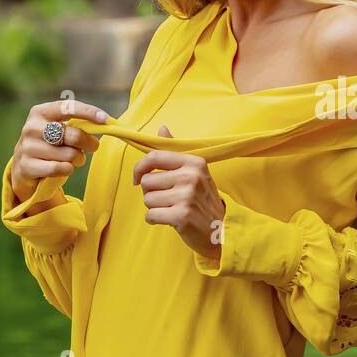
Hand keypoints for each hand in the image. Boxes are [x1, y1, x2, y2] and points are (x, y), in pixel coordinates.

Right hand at [10, 99, 109, 209]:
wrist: (25, 169)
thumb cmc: (50, 145)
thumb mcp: (59, 130)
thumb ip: (77, 125)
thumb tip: (105, 124)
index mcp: (40, 112)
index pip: (68, 108)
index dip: (88, 112)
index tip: (105, 119)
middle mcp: (31, 127)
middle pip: (74, 135)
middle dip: (89, 143)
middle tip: (92, 147)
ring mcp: (27, 147)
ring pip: (70, 155)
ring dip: (78, 159)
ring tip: (72, 159)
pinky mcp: (26, 166)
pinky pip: (60, 168)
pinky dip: (67, 170)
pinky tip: (63, 168)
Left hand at [133, 125, 224, 260]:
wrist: (218, 229)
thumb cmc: (201, 199)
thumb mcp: (194, 171)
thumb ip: (175, 150)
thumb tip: (162, 128)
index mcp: (194, 162)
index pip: (154, 157)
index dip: (139, 168)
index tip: (138, 178)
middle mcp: (191, 176)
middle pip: (147, 182)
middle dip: (150, 193)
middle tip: (167, 199)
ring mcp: (187, 196)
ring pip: (147, 200)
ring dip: (154, 207)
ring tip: (171, 209)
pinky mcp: (182, 215)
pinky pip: (150, 215)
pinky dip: (155, 220)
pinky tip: (169, 220)